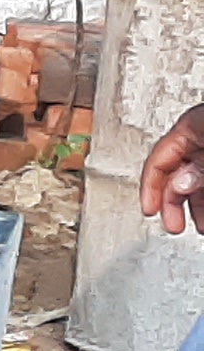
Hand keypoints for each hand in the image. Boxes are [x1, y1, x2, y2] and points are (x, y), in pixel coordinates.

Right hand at [150, 106, 203, 233]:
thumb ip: (197, 169)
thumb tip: (180, 185)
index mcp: (191, 125)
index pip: (158, 160)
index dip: (150, 188)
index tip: (150, 210)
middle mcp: (200, 136)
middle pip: (177, 174)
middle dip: (176, 203)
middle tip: (175, 225)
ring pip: (198, 181)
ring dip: (197, 206)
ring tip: (201, 225)